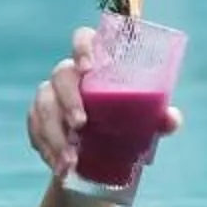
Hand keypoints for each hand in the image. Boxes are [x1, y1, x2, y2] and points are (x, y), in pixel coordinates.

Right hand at [26, 24, 182, 177]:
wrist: (100, 158)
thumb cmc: (126, 126)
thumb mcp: (145, 123)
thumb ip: (158, 118)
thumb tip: (171, 119)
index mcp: (95, 64)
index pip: (84, 39)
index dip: (83, 47)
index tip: (88, 68)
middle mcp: (69, 74)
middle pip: (61, 75)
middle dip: (69, 99)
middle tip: (81, 125)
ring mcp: (49, 95)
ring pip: (44, 106)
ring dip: (55, 134)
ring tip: (71, 162)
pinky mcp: (36, 118)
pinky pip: (35, 129)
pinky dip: (47, 149)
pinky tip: (60, 167)